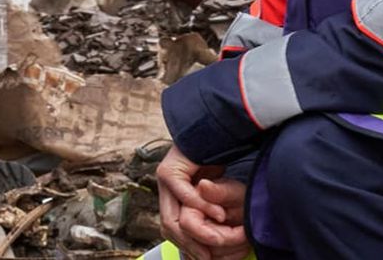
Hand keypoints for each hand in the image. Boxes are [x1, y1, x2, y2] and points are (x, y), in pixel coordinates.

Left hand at [156, 145, 249, 259]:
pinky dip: (202, 206)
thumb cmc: (215, 166)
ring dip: (197, 229)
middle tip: (211, 255)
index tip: (206, 258)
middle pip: (169, 228)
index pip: (171, 231)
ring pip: (173, 216)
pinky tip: (219, 214)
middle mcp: (164, 191)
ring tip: (219, 236)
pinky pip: (184, 194)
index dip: (188, 247)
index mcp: (171, 199)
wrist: (211, 135)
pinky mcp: (169, 171)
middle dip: (191, 245)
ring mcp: (163, 181)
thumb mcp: (213, 196)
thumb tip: (213, 243)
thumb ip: (209, 213)